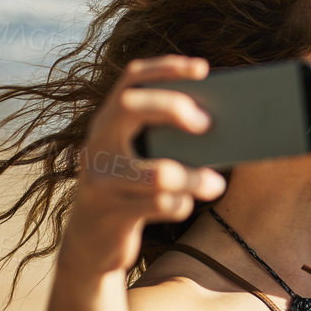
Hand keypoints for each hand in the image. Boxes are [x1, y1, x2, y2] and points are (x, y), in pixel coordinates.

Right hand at [61, 56, 226, 273]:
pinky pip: (158, 205)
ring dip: (192, 177)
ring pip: (156, 172)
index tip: (203, 68)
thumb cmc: (131, 191)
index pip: (132, 78)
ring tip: (217, 183)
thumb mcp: (141, 159)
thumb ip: (166, 139)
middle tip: (207, 124)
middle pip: (131, 106)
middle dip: (172, 107)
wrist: (90, 243)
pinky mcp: (111, 212)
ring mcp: (100, 178)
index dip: (166, 67)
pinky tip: (186, 204)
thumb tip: (220, 125)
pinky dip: (180, 205)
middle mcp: (98, 143)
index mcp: (108, 121)